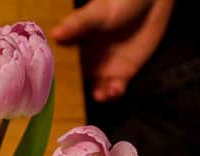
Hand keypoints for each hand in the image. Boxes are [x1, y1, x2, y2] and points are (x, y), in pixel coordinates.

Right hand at [51, 0, 174, 101]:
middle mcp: (85, 65)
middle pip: (75, 86)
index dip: (53, 81)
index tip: (50, 89)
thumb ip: (77, 25)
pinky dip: (114, 94)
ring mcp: (103, 72)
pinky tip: (115, 90)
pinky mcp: (122, 76)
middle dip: (75, 97)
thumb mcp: (95, 13)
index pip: (58, 69)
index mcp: (73, 50)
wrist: (149, 4)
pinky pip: (114, 91)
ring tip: (101, 95)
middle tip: (76, 101)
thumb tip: (55, 34)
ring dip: (97, 96)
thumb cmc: (116, 4)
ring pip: (95, 91)